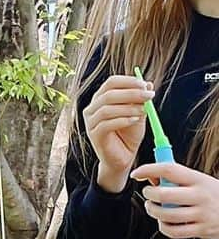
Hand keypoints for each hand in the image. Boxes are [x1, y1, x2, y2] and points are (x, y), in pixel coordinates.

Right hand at [82, 75, 151, 191]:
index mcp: (101, 99)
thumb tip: (148, 84)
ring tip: (143, 111)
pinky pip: (106, 124)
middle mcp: (92, 109)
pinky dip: (122, 120)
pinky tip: (134, 121)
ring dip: (128, 108)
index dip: (128, 81)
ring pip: (107, 109)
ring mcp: (91, 122)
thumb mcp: (138, 113)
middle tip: (149, 96)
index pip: (111, 83)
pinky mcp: (94, 135)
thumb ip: (140, 99)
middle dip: (131, 93)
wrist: (123, 157)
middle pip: (109, 94)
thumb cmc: (128, 135)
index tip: (144, 85)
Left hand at [131, 161, 218, 238]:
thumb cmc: (215, 195)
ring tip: (152, 207)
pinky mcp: (202, 230)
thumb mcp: (201, 181)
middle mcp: (200, 196)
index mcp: (199, 179)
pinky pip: (173, 231)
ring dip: (152, 210)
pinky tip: (164, 222)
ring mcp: (201, 214)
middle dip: (149, 194)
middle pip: (164, 194)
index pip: (169, 169)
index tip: (137, 173)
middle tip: (148, 194)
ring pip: (165, 214)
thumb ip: (179, 180)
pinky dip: (163, 227)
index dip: (149, 169)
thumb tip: (151, 177)